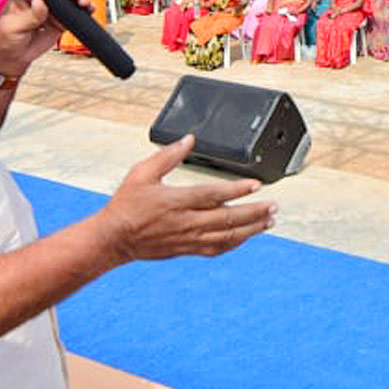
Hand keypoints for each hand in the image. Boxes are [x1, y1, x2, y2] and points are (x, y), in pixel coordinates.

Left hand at [0, 0, 91, 75]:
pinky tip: (88, 9)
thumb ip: (28, 17)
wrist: (13, 56)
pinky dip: (84, 10)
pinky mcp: (61, 20)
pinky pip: (75, 12)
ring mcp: (52, 8)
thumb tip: (40, 3)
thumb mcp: (13, 27)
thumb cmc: (6, 38)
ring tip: (82, 2)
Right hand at [96, 135, 276, 263]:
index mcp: (177, 200)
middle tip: (274, 206)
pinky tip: (246, 236)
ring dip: (251, 229)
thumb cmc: (127, 205)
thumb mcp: (142, 172)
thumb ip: (168, 155)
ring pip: (227, 236)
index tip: (257, 185)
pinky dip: (235, 242)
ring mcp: (188, 238)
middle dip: (255, 212)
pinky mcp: (187, 249)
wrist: (115, 238)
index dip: (238, 190)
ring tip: (269, 221)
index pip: (214, 195)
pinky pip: (217, 248)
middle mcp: (186, 222)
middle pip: (228, 218)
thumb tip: (188, 139)